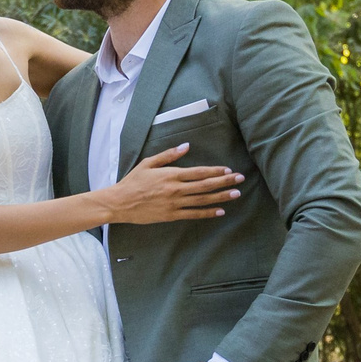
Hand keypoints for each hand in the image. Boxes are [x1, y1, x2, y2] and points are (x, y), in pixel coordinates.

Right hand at [101, 144, 242, 227]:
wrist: (119, 203)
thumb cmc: (133, 181)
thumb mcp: (148, 163)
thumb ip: (169, 155)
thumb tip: (186, 146)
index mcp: (171, 175)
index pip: (199, 172)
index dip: (215, 171)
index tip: (228, 169)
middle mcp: (176, 189)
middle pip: (205, 185)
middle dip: (225, 182)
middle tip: (240, 179)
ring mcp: (175, 204)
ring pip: (202, 200)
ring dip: (221, 197)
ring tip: (236, 194)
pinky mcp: (171, 215)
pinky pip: (193, 214)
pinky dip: (207, 213)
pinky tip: (220, 211)